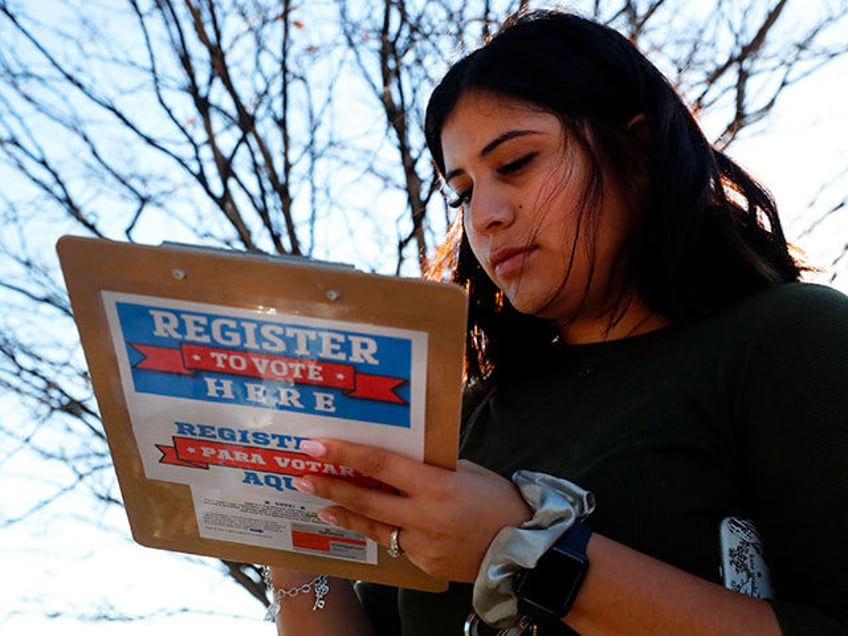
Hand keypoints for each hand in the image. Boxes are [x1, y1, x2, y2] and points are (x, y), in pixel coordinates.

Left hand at [292, 439, 531, 581]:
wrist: (523, 550)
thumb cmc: (497, 500)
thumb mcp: (465, 472)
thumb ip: (429, 469)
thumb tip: (396, 462)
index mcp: (436, 485)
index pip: (380, 464)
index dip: (345, 454)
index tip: (315, 446)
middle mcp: (424, 516)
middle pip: (366, 499)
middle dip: (330, 486)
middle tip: (302, 476)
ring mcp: (422, 544)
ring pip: (373, 527)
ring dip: (345, 513)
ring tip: (321, 504)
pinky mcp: (424, 565)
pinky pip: (397, 544)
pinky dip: (382, 532)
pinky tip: (368, 524)